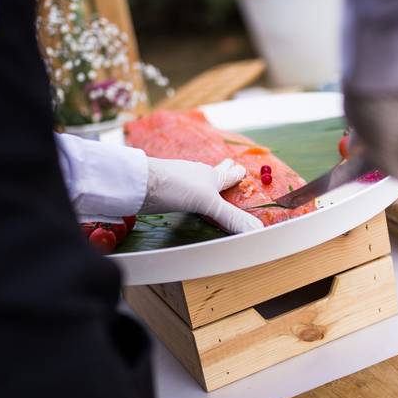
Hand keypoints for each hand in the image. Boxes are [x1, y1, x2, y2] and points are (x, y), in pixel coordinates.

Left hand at [140, 158, 262, 233]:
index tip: (243, 170)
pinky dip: (189, 193)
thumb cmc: (177, 186)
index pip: (229, 175)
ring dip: (205, 183)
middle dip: (223, 171)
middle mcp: (198, 176)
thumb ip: (231, 217)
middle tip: (231, 167)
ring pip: (197, 180)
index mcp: (212, 177)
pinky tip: (185, 197)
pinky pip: (183, 191)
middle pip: (214, 172)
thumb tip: (257, 230)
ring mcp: (181, 182)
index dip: (237, 174)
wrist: (141, 183)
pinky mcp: (166, 191)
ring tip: (209, 184)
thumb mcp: (208, 203)